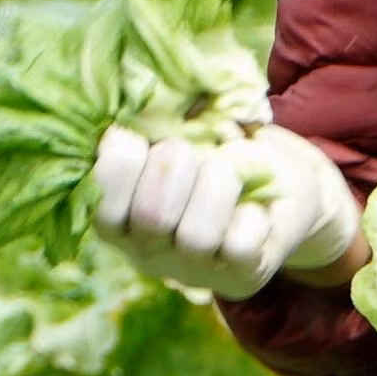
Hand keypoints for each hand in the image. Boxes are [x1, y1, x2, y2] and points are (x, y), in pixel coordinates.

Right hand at [88, 125, 359, 298]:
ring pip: (196, 236)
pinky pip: (239, 246)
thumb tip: (142, 98)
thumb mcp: (176, 132)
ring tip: (226, 176)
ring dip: (218, 186)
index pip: (99, 193)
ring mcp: (191, 270)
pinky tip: (250, 208)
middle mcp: (145, 252)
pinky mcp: (239, 277)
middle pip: (151, 215)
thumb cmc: (212, 151)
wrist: (277, 190)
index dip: (122, 155)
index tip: (141, 138)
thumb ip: (151, 121)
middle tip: (190, 154)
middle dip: (177, 166)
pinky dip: (251, 216)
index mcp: (115, 216)